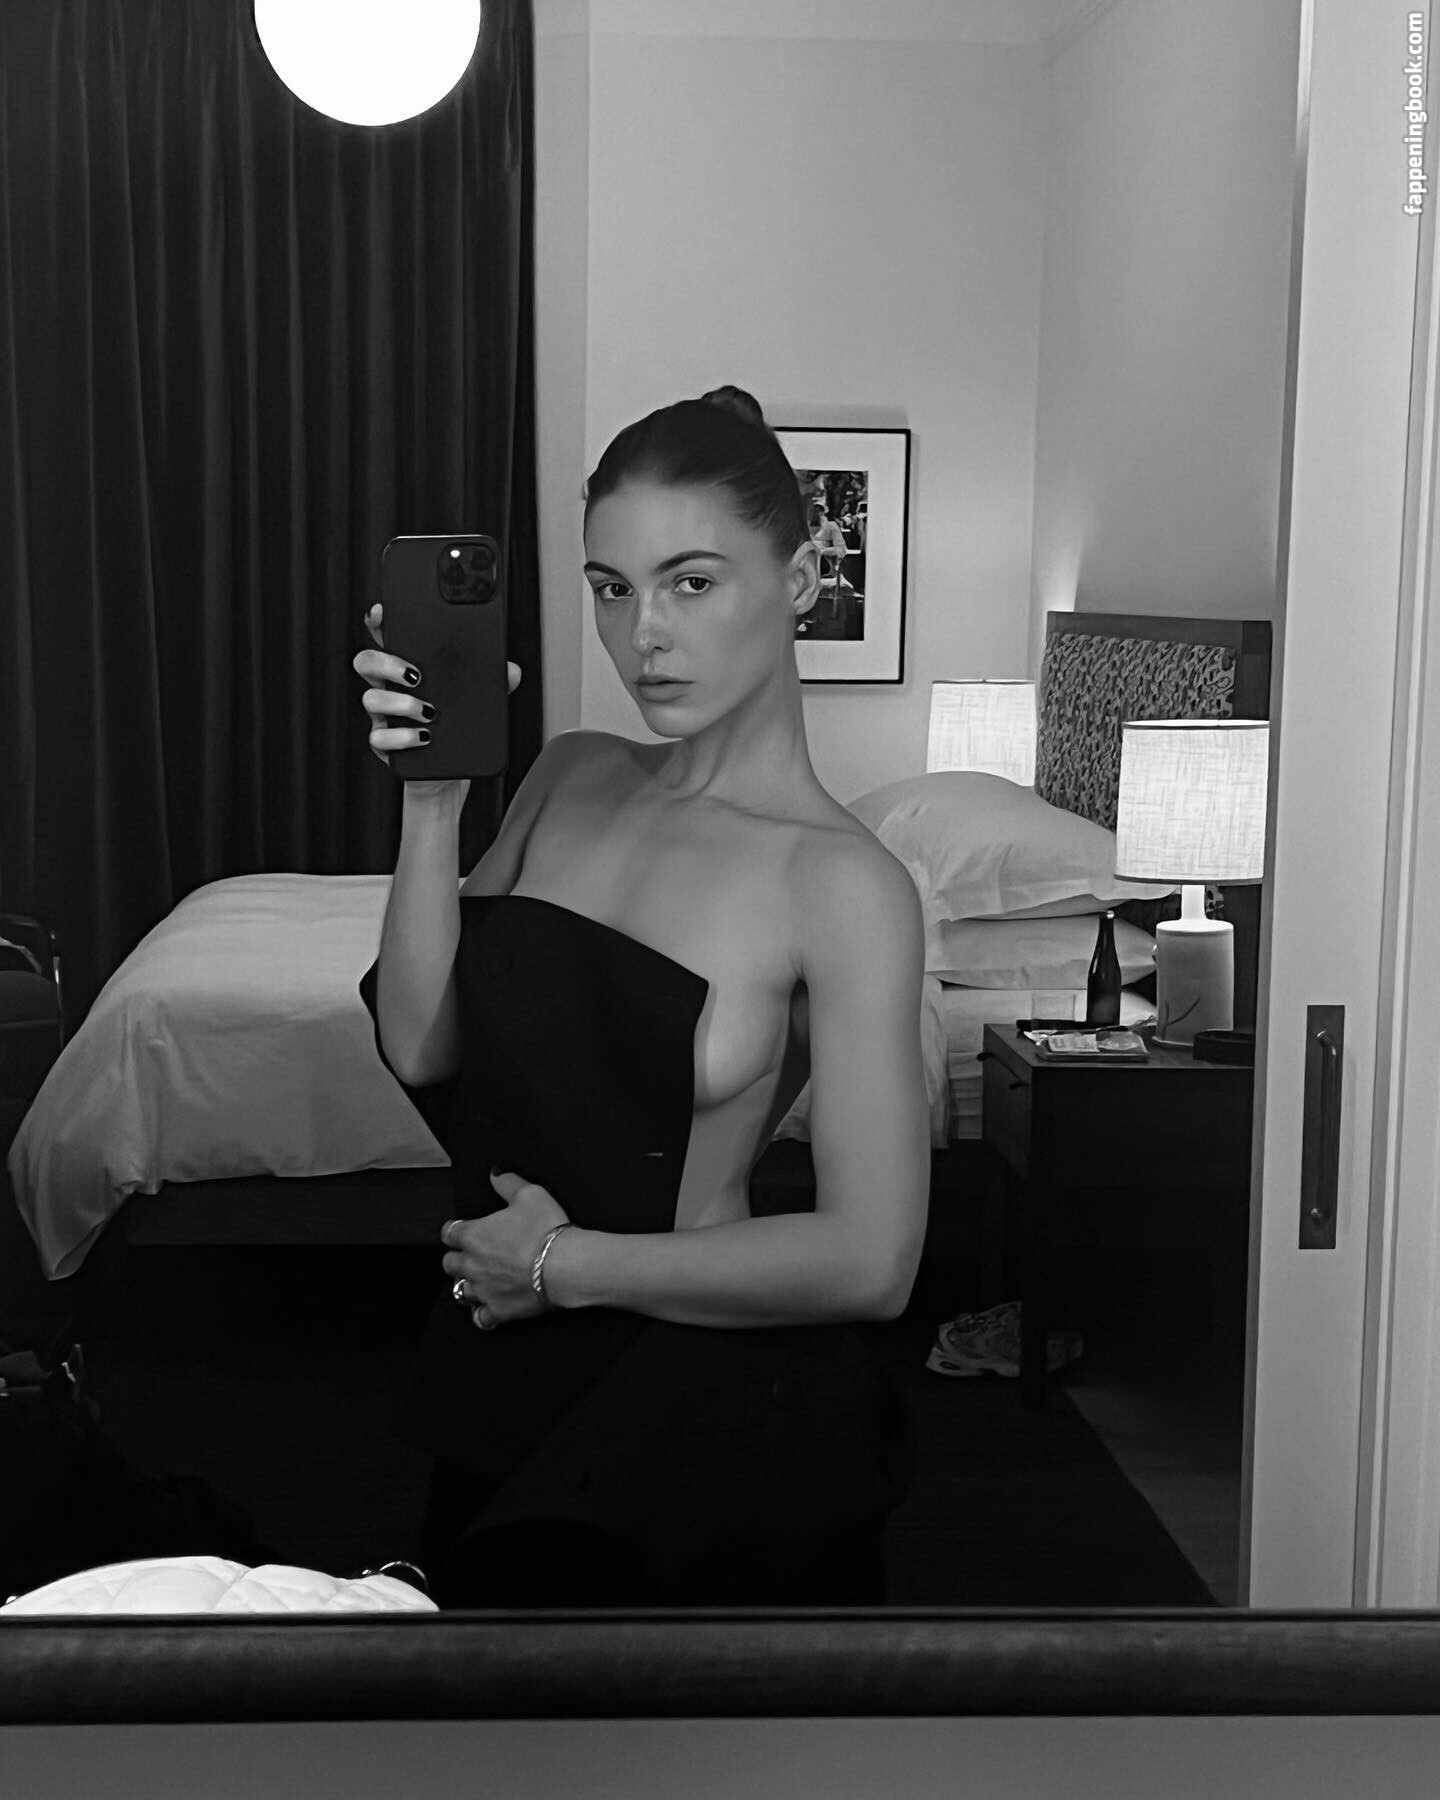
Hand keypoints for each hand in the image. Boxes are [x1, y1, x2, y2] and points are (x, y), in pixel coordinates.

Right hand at [351, 602, 522, 799]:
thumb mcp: (477, 703)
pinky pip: (379, 738)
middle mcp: (389, 689)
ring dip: (400, 702)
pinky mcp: (386, 747)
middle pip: (366, 662)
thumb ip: (493, 684)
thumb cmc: (458, 729)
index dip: (378, 623)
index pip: (386, 639)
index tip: (381, 613)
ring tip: (429, 712)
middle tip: (416, 674)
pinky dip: (402, 737)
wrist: (450, 774)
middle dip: (386, 662)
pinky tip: (424, 738)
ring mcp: (384, 717)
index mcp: (407, 670)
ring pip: (371, 699)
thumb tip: (511, 670)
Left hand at [440, 1169, 570, 1326]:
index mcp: (474, 1235)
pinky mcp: (498, 1311)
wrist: (565, 1266)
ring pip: (460, 1290)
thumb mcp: (530, 1194)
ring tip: (481, 1280)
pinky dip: (483, 1313)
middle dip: (458, 1258)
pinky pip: (480, 1318)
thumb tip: (495, 1174)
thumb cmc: (547, 1230)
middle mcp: (472, 1264)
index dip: (455, 1230)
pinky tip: (489, 1307)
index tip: (462, 1230)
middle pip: (450, 1263)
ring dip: (468, 1284)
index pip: (449, 1233)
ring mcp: (483, 1290)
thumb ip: (508, 1182)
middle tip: (472, 1255)